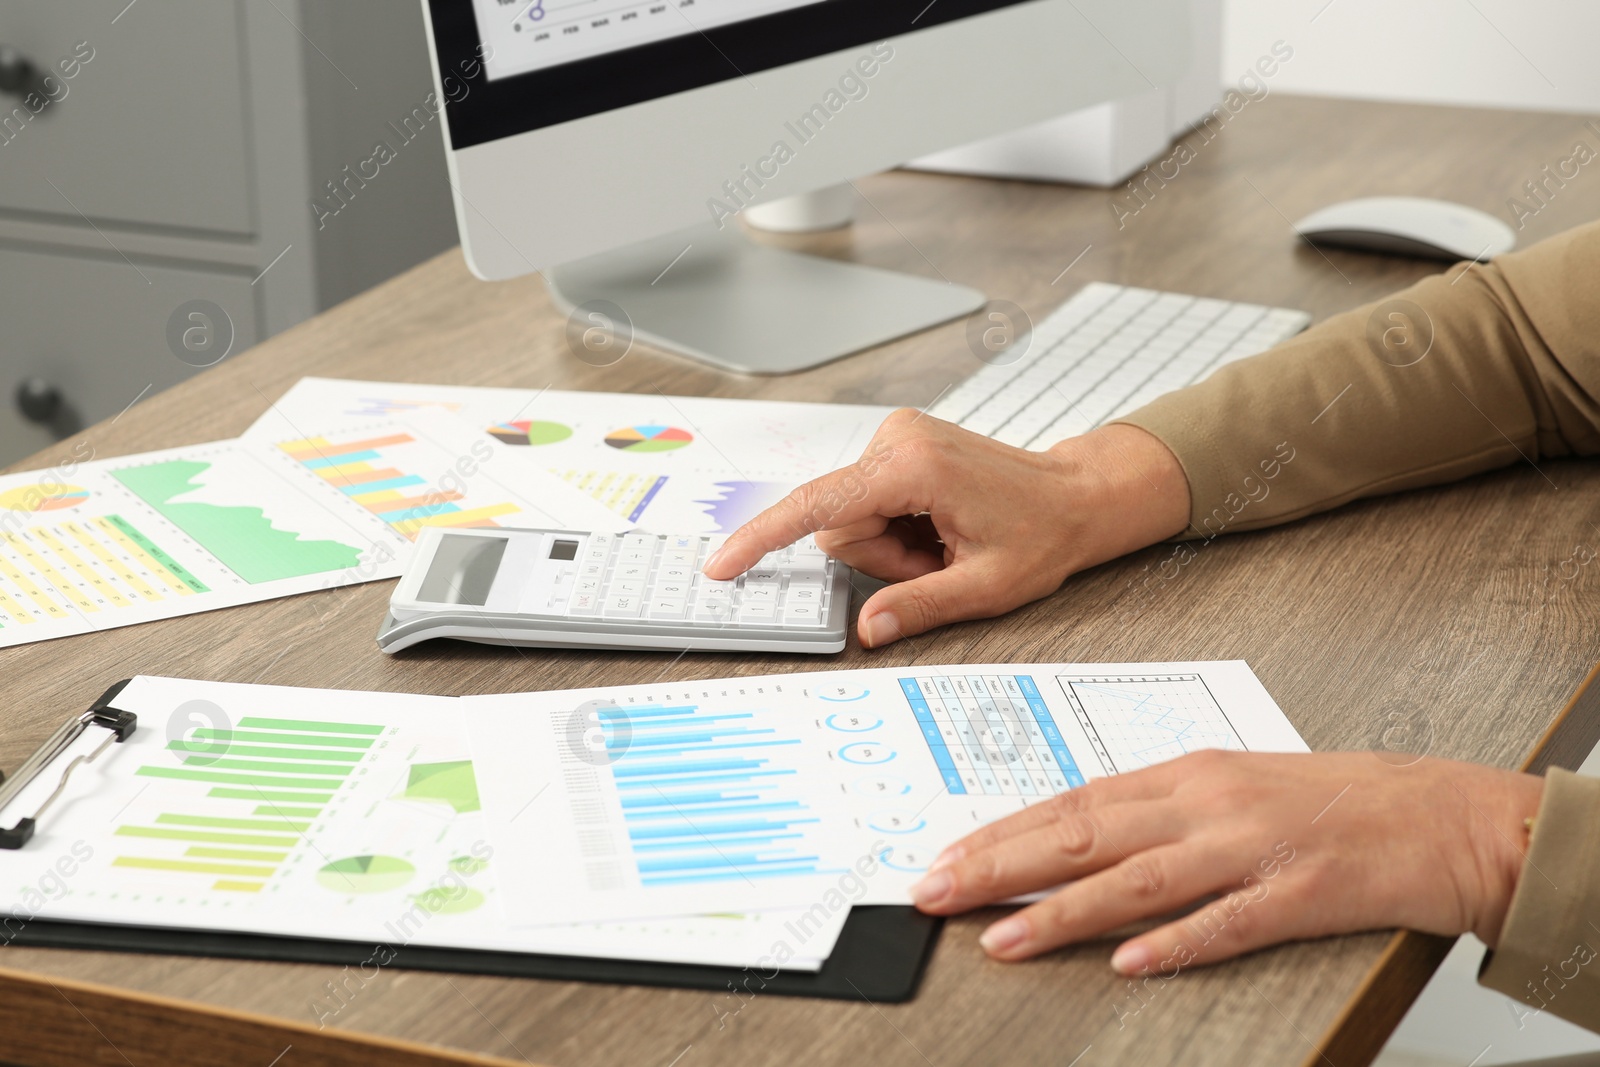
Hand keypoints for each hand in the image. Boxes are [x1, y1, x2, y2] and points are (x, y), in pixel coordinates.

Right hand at [701, 410, 1190, 646]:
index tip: (724, 566)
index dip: (763, 538)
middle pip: (839, 521)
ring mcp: (897, 437)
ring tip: (943, 544)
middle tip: (937, 561)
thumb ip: (917, 607)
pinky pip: (869, 500)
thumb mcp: (984, 588)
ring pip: (852, 514)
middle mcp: (897, 440)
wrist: (1076, 496)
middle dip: (880, 557)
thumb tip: (867, 630)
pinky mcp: (899, 444)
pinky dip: (897, 526)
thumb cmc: (1042, 535)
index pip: (816, 506)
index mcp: (913, 467)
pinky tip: (937, 527)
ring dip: (891, 545)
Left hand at [908, 750, 1543, 972]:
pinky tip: (1130, 963)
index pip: (1072, 802)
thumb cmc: (1331, 801)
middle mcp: (1208, 803)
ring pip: (1139, 878)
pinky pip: (1228, 923)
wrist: (1439, 814)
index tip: (944, 855)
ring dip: (1062, 911)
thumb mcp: (1230, 789)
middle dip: (1000, 863)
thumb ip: (1155, 811)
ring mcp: (1253, 848)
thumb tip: (1074, 835)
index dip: (1002, 831)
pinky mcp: (1302, 893)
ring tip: (1001, 936)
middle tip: (935, 889)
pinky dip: (1176, 943)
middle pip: (1085, 833)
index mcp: (1187, 775)